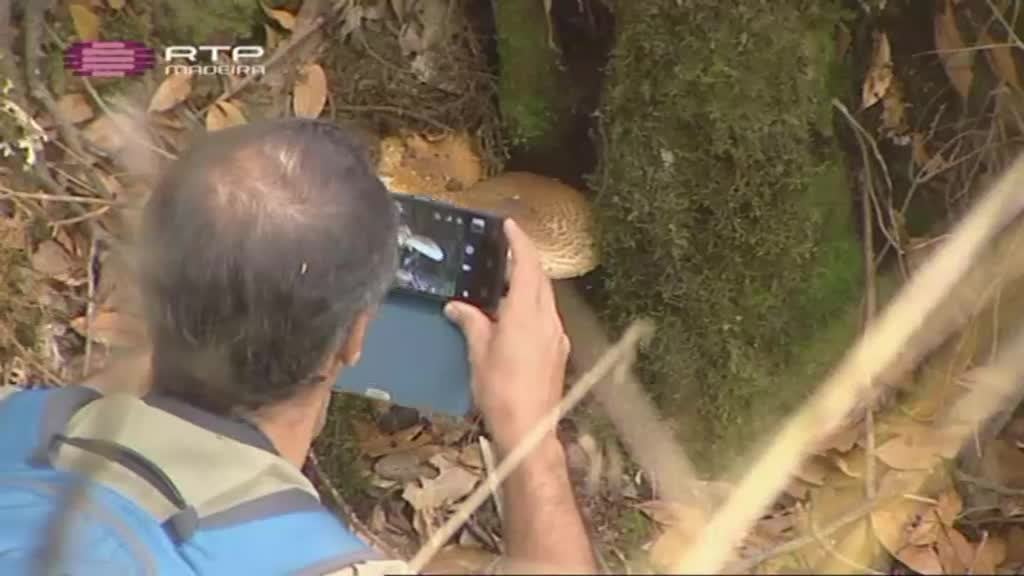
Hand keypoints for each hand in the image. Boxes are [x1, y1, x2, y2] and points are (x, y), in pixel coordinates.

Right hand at [444, 219, 569, 453]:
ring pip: (545, 297)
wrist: (529, 428)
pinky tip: (517, 314)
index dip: (519, 242)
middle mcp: (546, 319)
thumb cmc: (500, 390)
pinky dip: (534, 305)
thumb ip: (470, 323)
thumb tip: (457, 307)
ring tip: (508, 280)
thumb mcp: (478, 353)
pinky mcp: (558, 351)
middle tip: (507, 248)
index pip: (527, 265)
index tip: (509, 226)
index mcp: (525, 312)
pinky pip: (547, 317)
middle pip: (540, 278)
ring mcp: (556, 335)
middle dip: (526, 259)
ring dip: (530, 283)